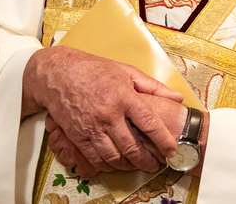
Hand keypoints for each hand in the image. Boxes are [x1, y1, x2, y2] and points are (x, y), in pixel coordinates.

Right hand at [23, 47, 183, 174]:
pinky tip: (115, 163)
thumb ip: (153, 86)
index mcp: (124, 96)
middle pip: (132, 146)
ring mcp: (92, 127)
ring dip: (128, 165)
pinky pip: (95, 158)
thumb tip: (176, 97)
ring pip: (114, 156)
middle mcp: (109, 114)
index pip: (149, 123)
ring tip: (137, 165)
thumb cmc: (93, 70)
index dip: (163, 140)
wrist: (58, 74)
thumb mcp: (126, 71)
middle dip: (147, 160)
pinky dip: (107, 165)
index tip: (171, 150)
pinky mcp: (78, 136)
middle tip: (156, 164)